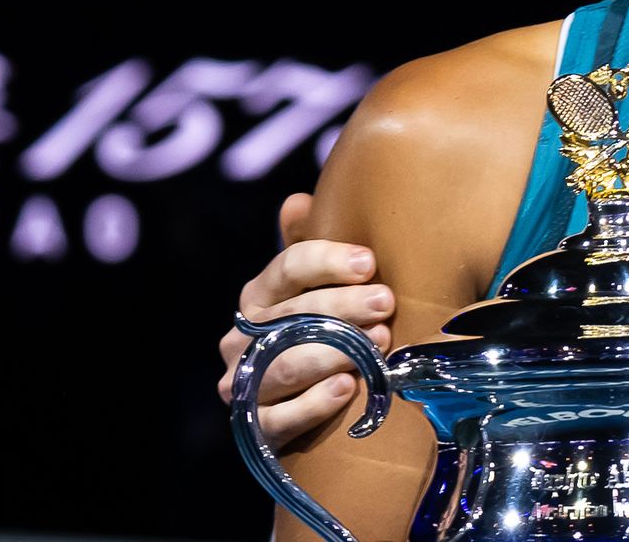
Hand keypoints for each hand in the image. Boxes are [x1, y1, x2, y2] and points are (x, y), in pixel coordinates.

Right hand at [216, 192, 395, 446]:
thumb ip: (311, 246)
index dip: (328, 261)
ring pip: (286, 364)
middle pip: (292, 315)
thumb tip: (298, 201)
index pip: (288, 268)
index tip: (370, 262)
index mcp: (260, 295)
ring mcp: (244, 384)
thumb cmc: (321, 330)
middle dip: (343, 307)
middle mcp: (243, 337)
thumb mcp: (318, 287)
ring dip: (334, 352)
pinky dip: (314, 404)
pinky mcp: (256, 428)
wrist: (306, 406)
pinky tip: (346, 388)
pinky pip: (280, 417)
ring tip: (379, 343)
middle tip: (386, 303)